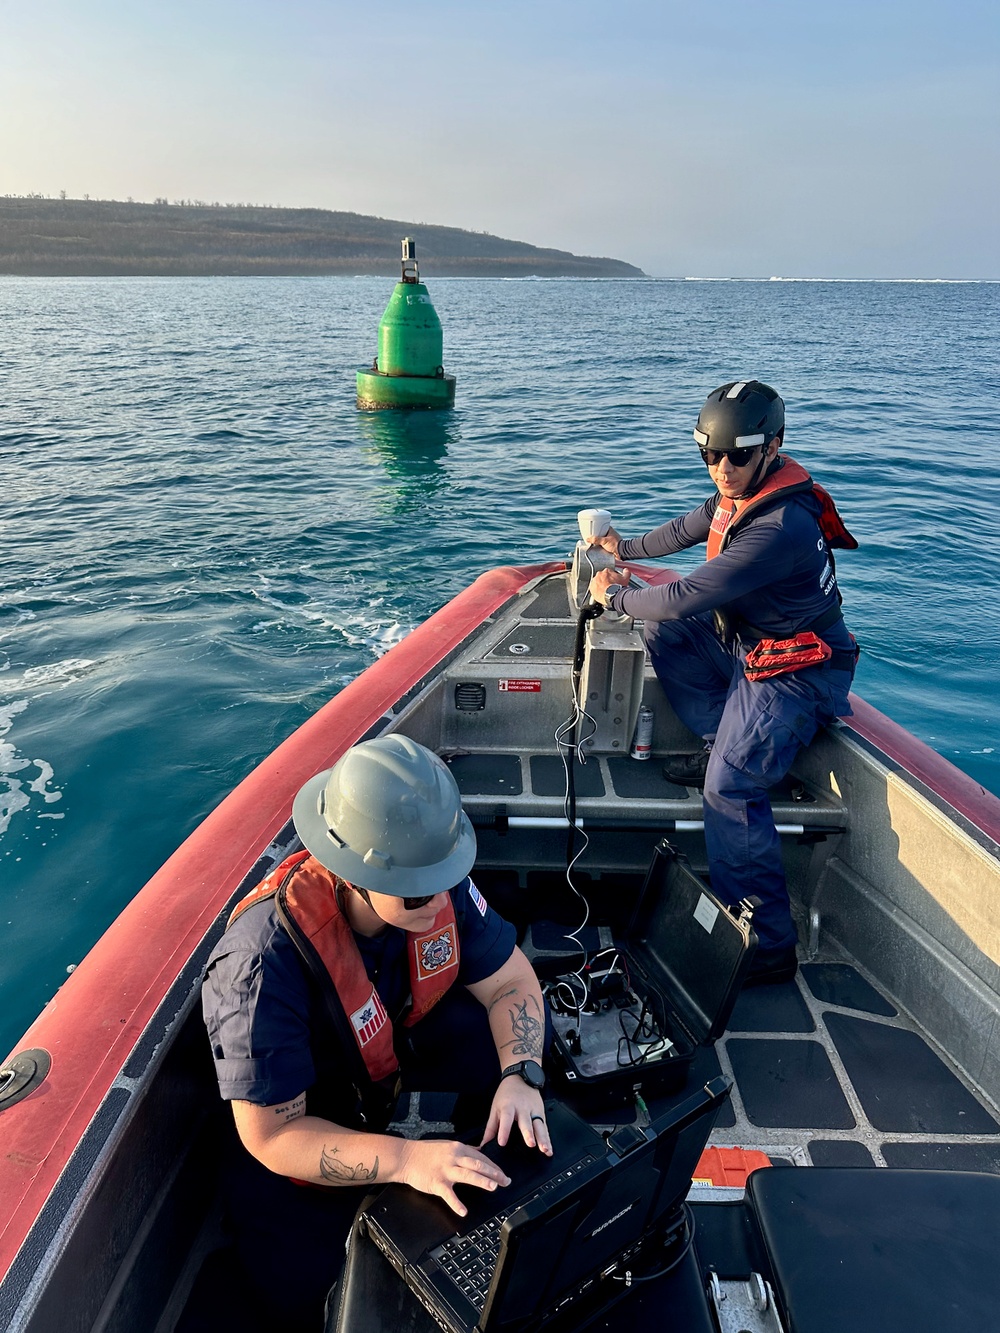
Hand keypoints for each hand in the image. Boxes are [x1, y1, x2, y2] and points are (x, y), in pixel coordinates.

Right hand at [396, 1138, 511, 1217]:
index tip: (503, 1174)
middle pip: (478, 1164)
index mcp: (458, 1148)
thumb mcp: (447, 1145)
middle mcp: (454, 1157)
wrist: (406, 1157)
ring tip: (493, 1187)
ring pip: (467, 1174)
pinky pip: (448, 1194)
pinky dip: (456, 1203)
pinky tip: (464, 1211)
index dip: (494, 1166)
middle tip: (505, 1181)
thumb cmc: (426, 1152)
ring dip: (482, 1181)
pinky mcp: (436, 1182)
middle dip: (494, 1173)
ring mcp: (445, 1170)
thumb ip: (464, 1150)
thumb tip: (479, 1151)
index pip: (481, 1157)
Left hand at [481, 1079, 552, 1157]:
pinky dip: (548, 1139)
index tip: (502, 1142)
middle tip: (531, 1144)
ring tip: (545, 1149)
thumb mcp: (495, 1108)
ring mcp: (534, 1110)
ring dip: (543, 1138)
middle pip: (526, 1122)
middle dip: (528, 1133)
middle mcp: (523, 1108)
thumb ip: (491, 1128)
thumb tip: (484, 1144)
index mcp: (508, 1106)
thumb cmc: (506, 1094)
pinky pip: (545, 1128)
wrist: (520, 1077)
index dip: (504, 1130)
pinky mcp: (542, 1113)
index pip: (506, 1118)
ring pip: (539, 1125)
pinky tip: (549, 1149)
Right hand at [586, 526, 621, 557]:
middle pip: (600, 533)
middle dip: (595, 535)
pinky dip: (599, 546)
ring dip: (597, 541)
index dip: (596, 527)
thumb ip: (596, 540)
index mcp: (609, 530)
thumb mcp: (604, 541)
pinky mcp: (609, 545)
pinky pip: (602, 544)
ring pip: (601, 539)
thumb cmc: (615, 544)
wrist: (622, 552)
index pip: (601, 526)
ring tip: (591, 542)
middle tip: (590, 537)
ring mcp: (609, 540)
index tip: (591, 529)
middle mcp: (609, 534)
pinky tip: (596, 547)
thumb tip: (588, 539)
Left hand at [589, 567, 629, 606]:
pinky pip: (592, 588)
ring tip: (604, 590)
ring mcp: (594, 581)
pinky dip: (595, 590)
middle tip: (608, 586)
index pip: (608, 572)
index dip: (611, 577)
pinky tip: (600, 593)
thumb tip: (626, 570)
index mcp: (606, 571)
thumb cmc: (618, 587)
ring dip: (599, 585)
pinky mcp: (591, 588)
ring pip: (597, 582)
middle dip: (604, 580)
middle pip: (601, 577)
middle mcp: (599, 574)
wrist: (612, 595)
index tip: (612, 581)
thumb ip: (626, 573)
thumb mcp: (625, 579)